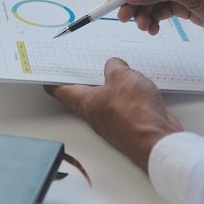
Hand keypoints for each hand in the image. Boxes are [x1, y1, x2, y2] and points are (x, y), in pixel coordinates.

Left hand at [44, 58, 182, 171]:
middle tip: (79, 64)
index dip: (52, 79)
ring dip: (108, 84)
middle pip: (83, 93)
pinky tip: (134, 84)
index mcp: (86, 102)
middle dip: (83, 77)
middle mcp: (96, 113)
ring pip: (105, 98)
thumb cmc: (136, 113)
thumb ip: (114, 66)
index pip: (60, 90)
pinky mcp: (130, 122)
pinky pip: (123, 103)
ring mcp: (112, 119)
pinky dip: (125, 93)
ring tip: (112, 68)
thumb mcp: (121, 76)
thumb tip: (115, 65)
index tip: (46, 71)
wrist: (157, 139)